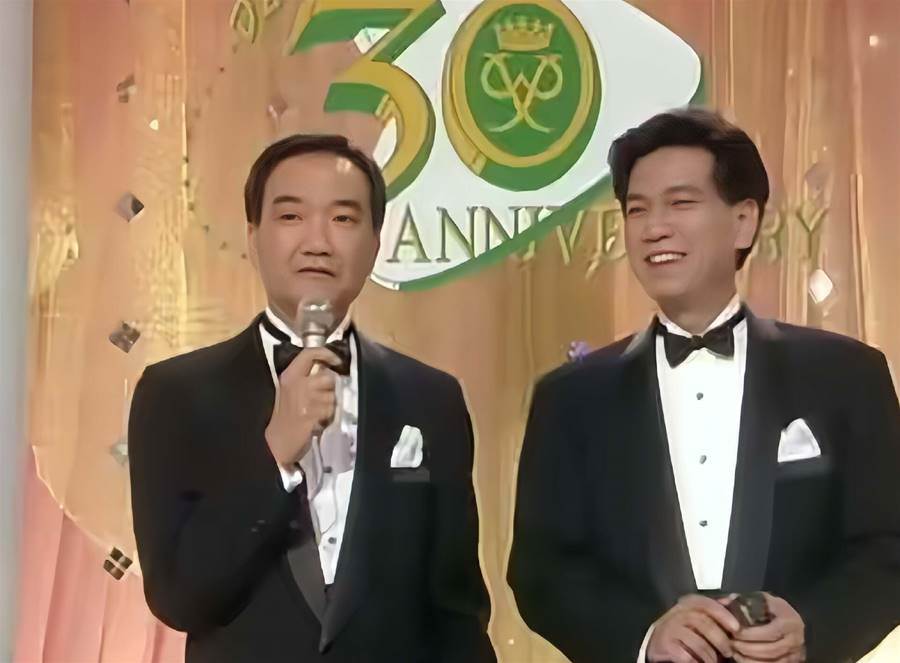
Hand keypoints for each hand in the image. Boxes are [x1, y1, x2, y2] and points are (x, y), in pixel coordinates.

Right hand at [265, 347, 341, 466]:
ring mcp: (304, 400)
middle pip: (327, 377)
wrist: (277, 441)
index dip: (326, 353)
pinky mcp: (311, 414)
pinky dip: (328, 416)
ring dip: (329, 404)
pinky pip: (330, 410)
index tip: (336, 360)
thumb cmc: (285, 415)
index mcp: (289, 376)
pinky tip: (318, 420)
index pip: (309, 354)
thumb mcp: (290, 390)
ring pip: (332, 395)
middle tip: (321, 397)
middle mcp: (297, 384)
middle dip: (330, 388)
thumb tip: (329, 369)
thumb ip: (305, 378)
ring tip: (317, 411)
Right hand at [648, 594, 739, 662]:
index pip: (707, 604)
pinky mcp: (666, 644)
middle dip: (720, 640)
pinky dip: (696, 662)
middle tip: (729, 651)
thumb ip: (712, 608)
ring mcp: (671, 629)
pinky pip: (686, 656)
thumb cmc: (682, 628)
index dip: (723, 615)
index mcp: (688, 604)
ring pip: (697, 642)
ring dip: (710, 655)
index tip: (736, 628)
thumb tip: (733, 598)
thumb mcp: (695, 613)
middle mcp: (678, 613)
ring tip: (715, 661)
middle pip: (704, 623)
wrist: (657, 640)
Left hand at [732, 593, 804, 661]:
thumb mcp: (763, 599)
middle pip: (770, 650)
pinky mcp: (791, 662)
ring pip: (771, 662)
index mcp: (788, 621)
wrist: (792, 621)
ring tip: (734, 651)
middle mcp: (795, 639)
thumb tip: (722, 602)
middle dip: (747, 648)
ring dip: (750, 659)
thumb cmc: (775, 609)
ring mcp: (795, 653)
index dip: (750, 634)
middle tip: (731, 643)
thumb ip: (744, 600)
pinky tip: (742, 659)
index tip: (734, 632)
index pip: (770, 632)